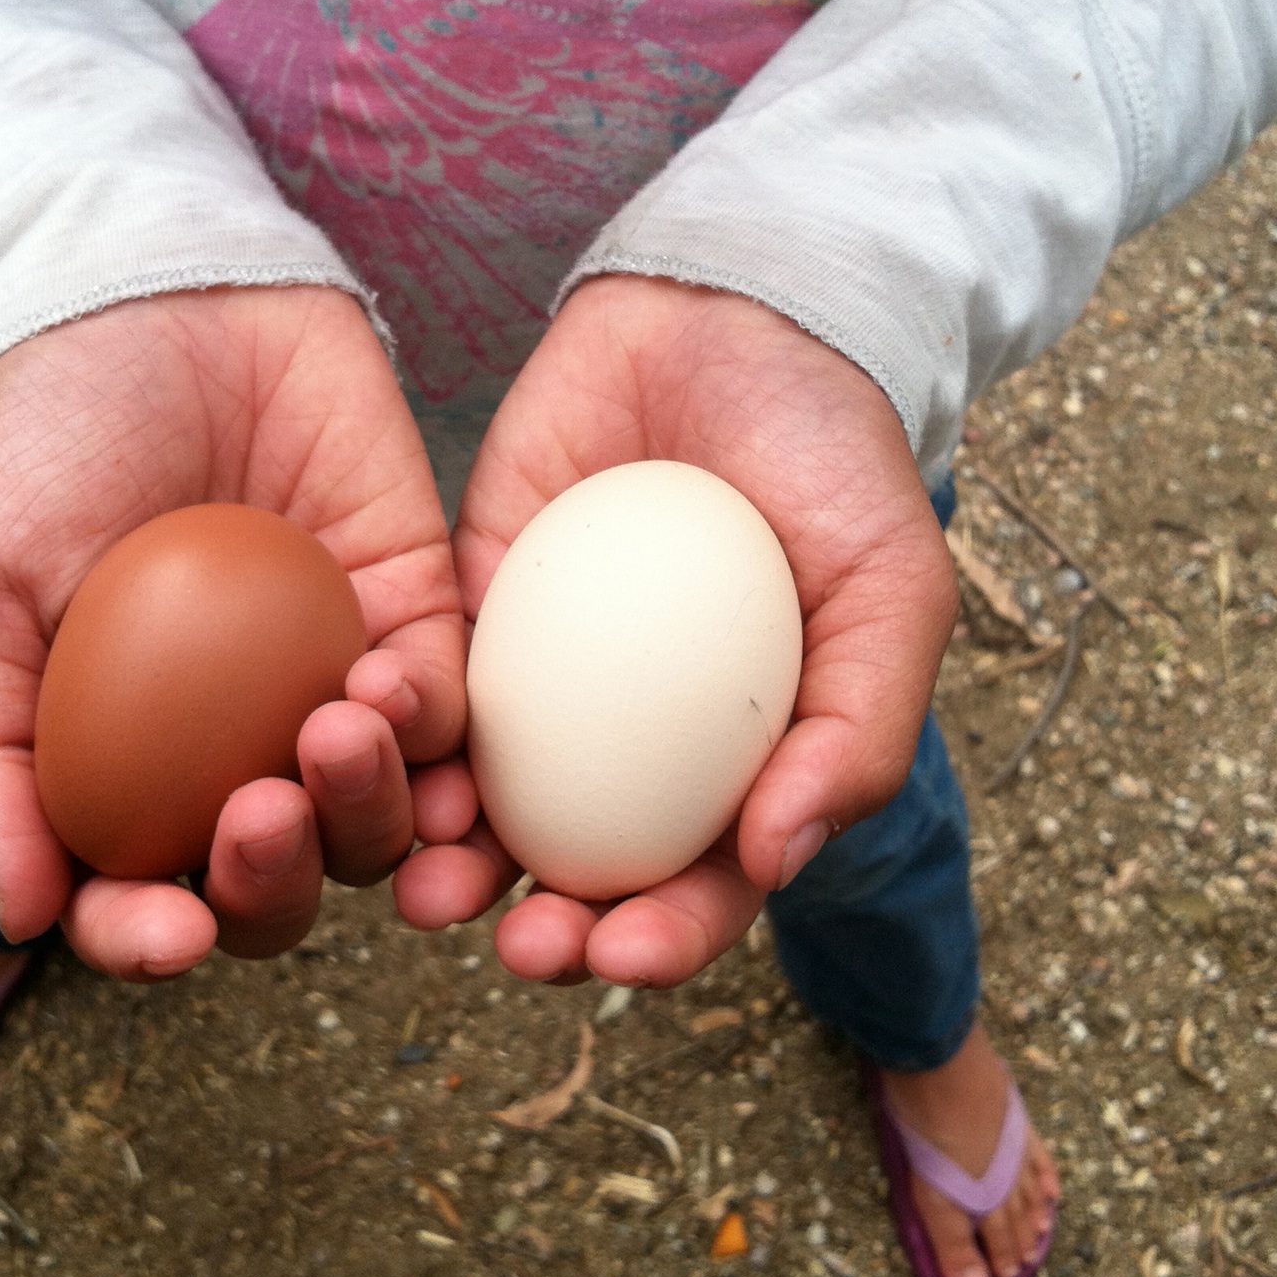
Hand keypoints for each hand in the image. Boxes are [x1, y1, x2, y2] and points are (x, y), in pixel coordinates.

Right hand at [0, 286, 462, 977]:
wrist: (159, 298)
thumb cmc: (45, 444)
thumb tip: (20, 913)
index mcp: (123, 773)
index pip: (140, 897)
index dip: (150, 937)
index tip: (169, 930)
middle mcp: (234, 755)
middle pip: (281, 888)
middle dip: (277, 886)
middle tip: (256, 813)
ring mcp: (331, 691)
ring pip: (381, 821)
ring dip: (368, 812)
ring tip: (331, 730)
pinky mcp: (417, 617)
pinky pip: (451, 711)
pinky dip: (432, 722)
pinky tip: (387, 680)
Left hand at [395, 275, 955, 987]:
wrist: (739, 320)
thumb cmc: (839, 464)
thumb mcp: (892, 593)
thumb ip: (858, 731)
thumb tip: (775, 860)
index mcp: (742, 766)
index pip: (702, 882)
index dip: (666, 937)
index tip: (623, 956)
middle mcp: (639, 748)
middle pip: (584, 871)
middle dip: (547, 930)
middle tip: (520, 948)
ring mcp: (550, 684)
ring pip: (491, 805)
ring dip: (456, 861)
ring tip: (432, 887)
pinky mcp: (472, 608)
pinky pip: (431, 689)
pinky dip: (405, 733)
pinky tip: (384, 753)